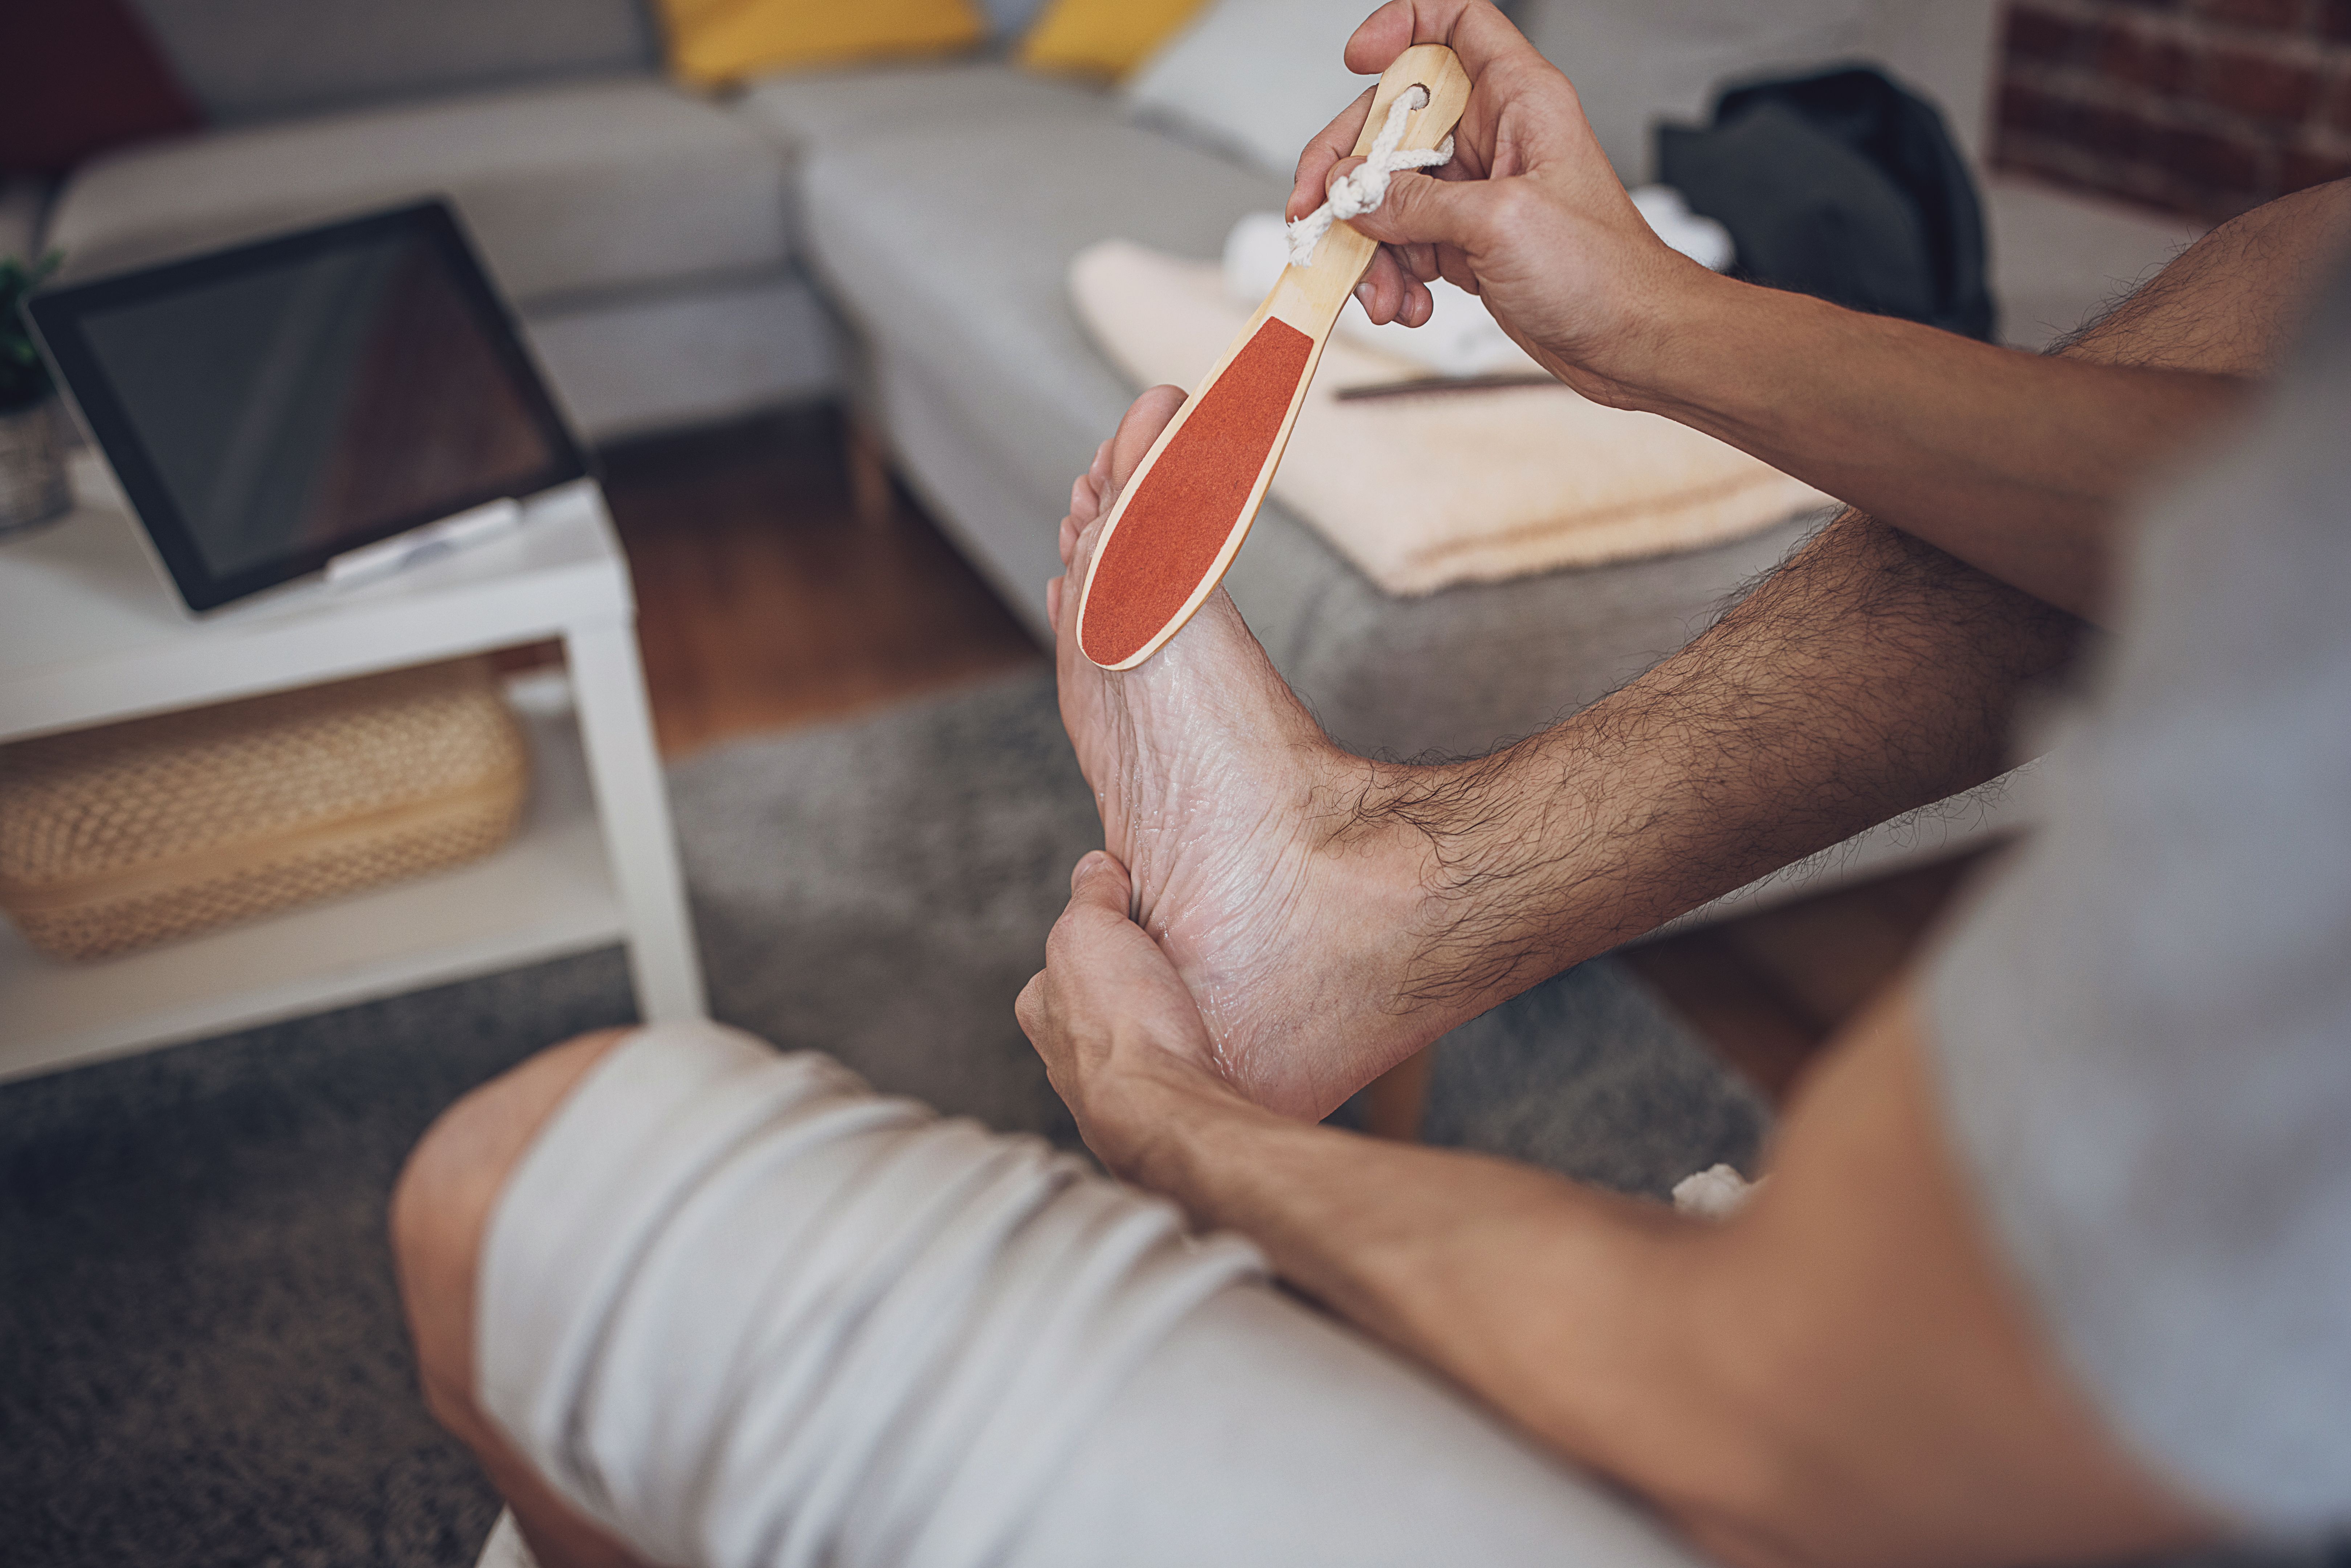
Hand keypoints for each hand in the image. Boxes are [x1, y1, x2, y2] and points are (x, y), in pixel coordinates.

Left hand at [1016, 851, 1248, 1173]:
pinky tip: (1204, 1046)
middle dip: (1131, 983)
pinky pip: (1167, 1070)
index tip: (1135, 917)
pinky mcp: (1150, 1114)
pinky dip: (1184, 1054)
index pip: (1064, 954)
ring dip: (1160, 1023)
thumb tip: (1095, 866)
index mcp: (1042, 1009)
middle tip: (1169, 965)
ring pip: (1133, 1039)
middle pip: (1100, 1000)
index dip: (1100, 928)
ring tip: (1193, 1005)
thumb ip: (1091, 895)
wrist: (1164, 1108)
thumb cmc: (1120, 1024)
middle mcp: (1065, 1055)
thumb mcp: (1089, 928)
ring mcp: (1107, 1090)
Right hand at [1289, 0, 1708, 402]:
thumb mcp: (1500, 223)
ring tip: (1382, 292)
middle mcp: (1494, 137)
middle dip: (1349, 173)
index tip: (1357, 59)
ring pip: (1389, 195)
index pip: (1456, 23)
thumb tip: (1356, 196)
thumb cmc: (1603, 273)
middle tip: (1316, 210)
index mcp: (1518, 100)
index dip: (1402, 26)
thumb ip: (1417, 203)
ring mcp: (1476, 191)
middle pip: (1395, 123)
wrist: (1631, 342)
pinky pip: (1405, 244)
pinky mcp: (1468, 241)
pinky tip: (1409, 305)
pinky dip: (1394, 277)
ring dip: (1370, 246)